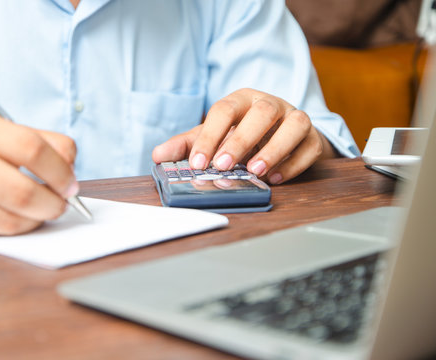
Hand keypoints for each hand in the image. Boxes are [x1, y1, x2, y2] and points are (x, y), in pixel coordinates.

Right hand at [0, 108, 76, 238]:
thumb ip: (35, 139)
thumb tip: (70, 167)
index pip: (30, 148)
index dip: (60, 170)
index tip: (70, 182)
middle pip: (22, 191)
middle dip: (54, 203)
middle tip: (62, 203)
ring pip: (9, 220)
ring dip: (37, 220)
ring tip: (42, 211)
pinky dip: (15, 229)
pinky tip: (16, 218)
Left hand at [152, 88, 336, 183]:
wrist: (279, 135)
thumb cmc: (242, 135)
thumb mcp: (212, 137)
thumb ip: (187, 145)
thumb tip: (157, 155)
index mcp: (242, 100)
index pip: (224, 110)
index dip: (210, 136)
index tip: (197, 164)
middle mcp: (270, 104)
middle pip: (261, 112)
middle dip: (241, 139)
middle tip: (224, 166)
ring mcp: (295, 118)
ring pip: (294, 124)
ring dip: (275, 148)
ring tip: (256, 171)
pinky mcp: (313, 137)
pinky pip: (310, 146)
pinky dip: (295, 163)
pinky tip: (276, 178)